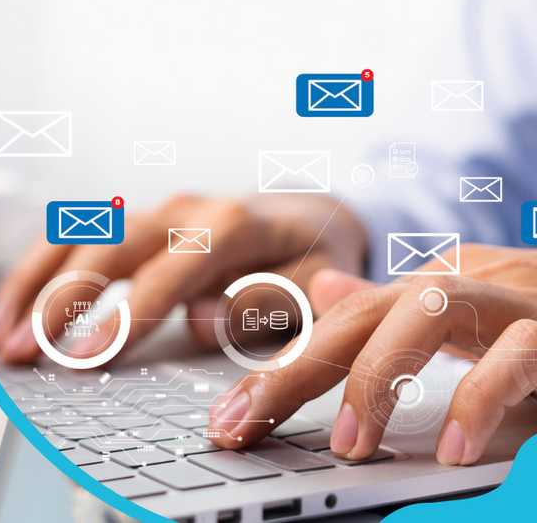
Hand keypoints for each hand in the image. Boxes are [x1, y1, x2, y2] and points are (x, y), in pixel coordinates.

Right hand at [0, 194, 368, 361]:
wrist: (309, 214)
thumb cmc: (313, 256)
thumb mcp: (317, 282)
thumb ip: (269, 303)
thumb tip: (202, 320)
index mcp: (229, 225)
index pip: (164, 274)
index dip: (121, 318)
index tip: (85, 359)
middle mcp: (181, 210)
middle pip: (104, 249)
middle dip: (55, 302)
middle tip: (20, 351)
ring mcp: (150, 212)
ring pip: (74, 240)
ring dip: (30, 287)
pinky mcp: (130, 224)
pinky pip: (70, 243)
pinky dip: (33, 277)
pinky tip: (3, 312)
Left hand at [208, 244, 536, 465]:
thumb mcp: (461, 328)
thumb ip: (392, 318)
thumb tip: (319, 294)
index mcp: (430, 290)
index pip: (334, 322)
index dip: (276, 368)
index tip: (227, 421)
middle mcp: (466, 285)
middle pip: (359, 314)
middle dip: (292, 372)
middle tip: (242, 429)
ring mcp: (518, 301)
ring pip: (430, 310)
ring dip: (377, 379)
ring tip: (345, 445)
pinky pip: (521, 355)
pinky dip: (481, 399)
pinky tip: (452, 449)